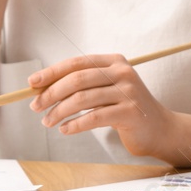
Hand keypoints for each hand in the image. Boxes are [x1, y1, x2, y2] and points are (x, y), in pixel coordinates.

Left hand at [27, 54, 179, 160]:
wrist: (158, 128)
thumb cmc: (125, 108)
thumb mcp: (107, 89)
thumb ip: (83, 85)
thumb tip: (42, 88)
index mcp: (115, 61)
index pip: (77, 63)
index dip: (52, 72)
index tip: (32, 83)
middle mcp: (123, 73)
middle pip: (77, 79)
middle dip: (51, 93)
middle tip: (35, 107)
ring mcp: (128, 92)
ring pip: (82, 99)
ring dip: (59, 112)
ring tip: (48, 122)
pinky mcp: (130, 112)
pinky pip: (93, 117)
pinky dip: (74, 125)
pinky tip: (65, 129)